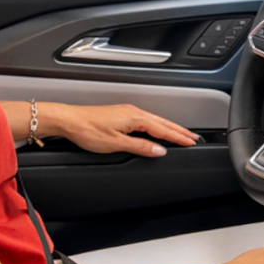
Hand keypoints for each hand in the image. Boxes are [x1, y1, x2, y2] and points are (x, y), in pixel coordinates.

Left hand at [42, 102, 198, 156]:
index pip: (163, 129)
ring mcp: (127, 112)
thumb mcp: (117, 143)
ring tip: (181, 134)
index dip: (178, 137)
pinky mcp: (121, 114)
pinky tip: (158, 130)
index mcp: (135, 118)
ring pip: (155, 120)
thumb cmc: (88, 130)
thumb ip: (140, 147)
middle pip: (162, 122)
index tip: (191, 142)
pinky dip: (157, 125)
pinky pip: (146, 120)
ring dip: (169, 127)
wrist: (70, 120)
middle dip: (179, 131)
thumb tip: (159, 151)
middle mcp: (133, 112)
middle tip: (193, 138)